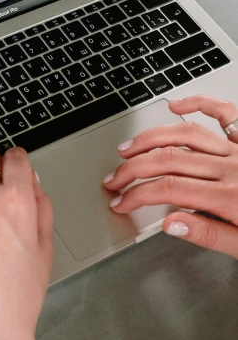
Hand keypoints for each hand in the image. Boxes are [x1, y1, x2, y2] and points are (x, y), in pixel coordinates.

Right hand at [103, 95, 237, 257]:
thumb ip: (210, 236)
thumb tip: (170, 224)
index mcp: (230, 198)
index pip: (168, 189)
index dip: (137, 194)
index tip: (120, 202)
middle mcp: (232, 168)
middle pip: (169, 160)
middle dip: (134, 169)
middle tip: (114, 179)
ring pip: (186, 134)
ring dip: (152, 139)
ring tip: (128, 149)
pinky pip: (223, 112)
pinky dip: (198, 103)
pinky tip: (176, 105)